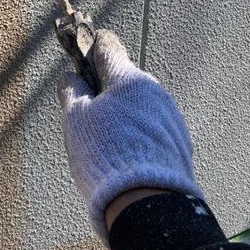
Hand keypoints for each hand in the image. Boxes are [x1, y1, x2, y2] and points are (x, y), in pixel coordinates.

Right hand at [57, 29, 202, 242]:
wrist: (147, 203)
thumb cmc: (105, 154)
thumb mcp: (76, 119)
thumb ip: (72, 90)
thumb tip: (70, 76)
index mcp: (127, 78)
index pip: (107, 46)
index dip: (90, 48)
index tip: (81, 56)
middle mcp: (153, 90)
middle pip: (122, 79)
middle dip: (105, 90)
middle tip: (88, 116)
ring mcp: (169, 115)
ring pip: (138, 104)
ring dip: (122, 114)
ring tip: (106, 144)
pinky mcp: (178, 140)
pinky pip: (152, 127)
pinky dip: (137, 134)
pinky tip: (126, 156)